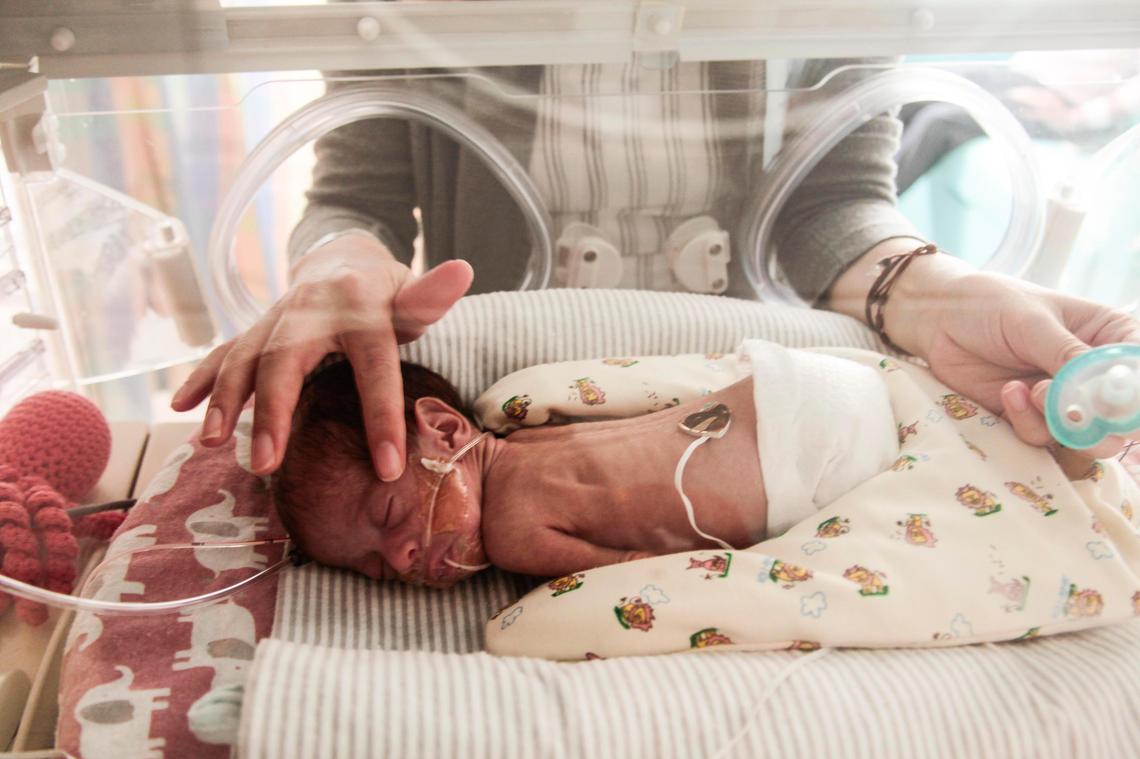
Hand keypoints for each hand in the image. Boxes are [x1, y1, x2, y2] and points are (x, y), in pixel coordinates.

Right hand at [170, 234, 472, 479]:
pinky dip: (202, 379)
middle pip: (286, 360)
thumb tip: (463, 269)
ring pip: (244, 356)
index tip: (390, 468)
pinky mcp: (256, 330)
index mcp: (361, 309)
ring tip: (213, 443)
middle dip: (273, 412)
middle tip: (266, 463)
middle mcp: (309, 311)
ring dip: (226, 400)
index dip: (382, 417)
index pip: (374, 367)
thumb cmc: (387, 294)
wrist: (342, 259)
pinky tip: (180, 408)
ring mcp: (276, 319)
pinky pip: (224, 352)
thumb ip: (432, 295)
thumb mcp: (413, 295)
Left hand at [900, 267, 1139, 456]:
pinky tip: (1007, 392)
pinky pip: (1042, 438)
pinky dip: (1027, 423)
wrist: (938, 318)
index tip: (1114, 402)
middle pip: (1123, 421)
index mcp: (1110, 337)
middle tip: (1070, 409)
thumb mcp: (1032, 322)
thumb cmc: (990, 304)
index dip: (1135, 396)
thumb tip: (1101, 389)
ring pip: (1086, 439)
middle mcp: (1093, 374)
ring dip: (1060, 423)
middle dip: (1101, 423)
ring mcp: (1062, 399)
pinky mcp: (1028, 418)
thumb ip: (1067, 356)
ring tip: (1030, 390)